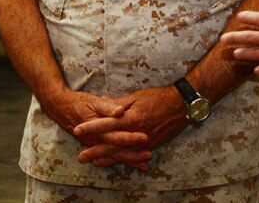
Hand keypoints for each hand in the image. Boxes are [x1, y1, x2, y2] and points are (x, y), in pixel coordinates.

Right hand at [48, 89, 152, 170]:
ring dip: (129, 160)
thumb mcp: (94, 101)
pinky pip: (109, 156)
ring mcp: (95, 145)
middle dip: (134, 154)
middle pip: (117, 151)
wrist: (62, 109)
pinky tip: (132, 164)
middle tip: (149, 155)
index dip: (131, 137)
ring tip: (144, 164)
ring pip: (114, 156)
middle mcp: (96, 140)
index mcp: (98, 128)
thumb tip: (121, 110)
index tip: (145, 136)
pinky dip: (121, 160)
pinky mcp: (95, 146)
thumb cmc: (79, 103)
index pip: (117, 135)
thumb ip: (108, 106)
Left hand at [73, 86, 187, 168]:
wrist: (181, 106)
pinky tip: (115, 162)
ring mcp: (144, 142)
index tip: (77, 130)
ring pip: (122, 154)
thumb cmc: (158, 97)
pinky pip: (134, 155)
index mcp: (131, 118)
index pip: (106, 124)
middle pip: (112, 145)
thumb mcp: (137, 97)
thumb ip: (119, 104)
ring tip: (94, 162)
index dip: (91, 127)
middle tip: (81, 157)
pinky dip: (123, 160)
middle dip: (95, 151)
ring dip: (107, 158)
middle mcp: (136, 133)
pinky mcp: (150, 146)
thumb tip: (104, 103)